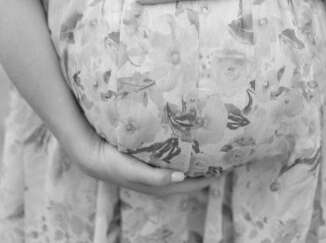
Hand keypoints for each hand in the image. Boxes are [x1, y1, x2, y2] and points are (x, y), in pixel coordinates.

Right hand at [72, 128, 217, 196]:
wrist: (94, 155)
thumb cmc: (115, 164)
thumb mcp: (134, 171)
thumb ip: (156, 177)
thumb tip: (182, 175)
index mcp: (163, 186)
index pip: (196, 183)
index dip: (213, 175)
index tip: (230, 163)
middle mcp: (163, 180)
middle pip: (194, 175)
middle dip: (210, 165)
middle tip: (226, 149)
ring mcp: (158, 170)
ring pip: (185, 165)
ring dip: (198, 157)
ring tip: (213, 143)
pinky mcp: (151, 160)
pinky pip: (175, 157)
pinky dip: (185, 151)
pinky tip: (190, 139)